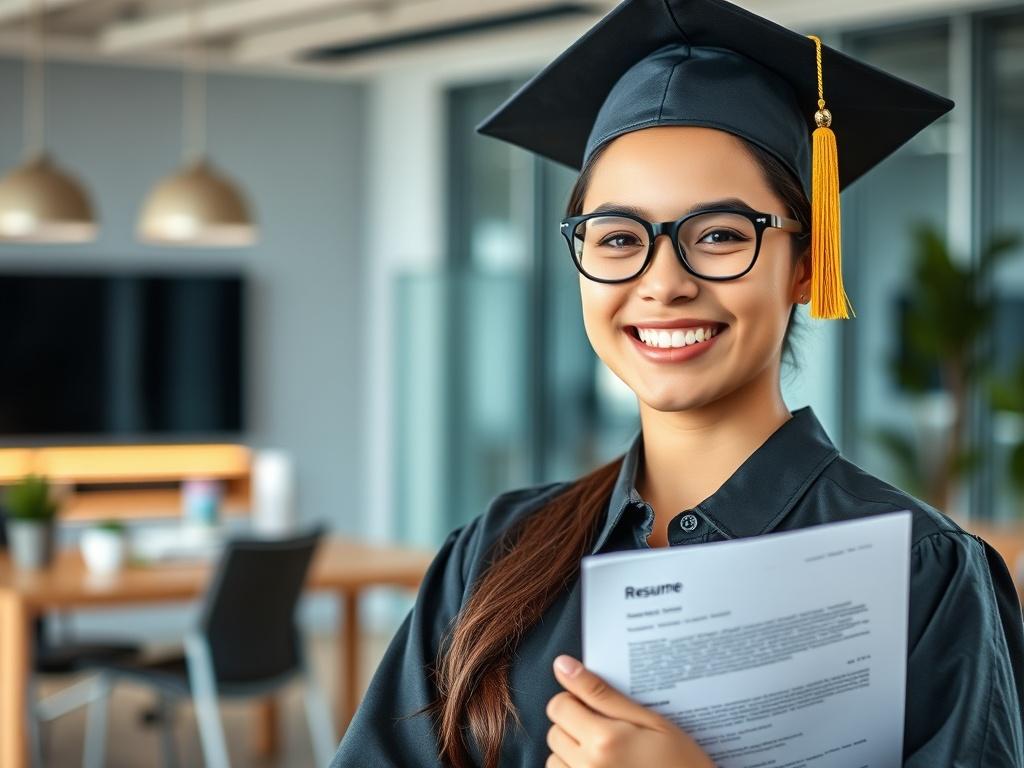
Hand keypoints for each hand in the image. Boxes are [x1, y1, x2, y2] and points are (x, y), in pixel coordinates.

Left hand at [545, 654, 714, 767]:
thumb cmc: (681, 763)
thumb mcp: (650, 722)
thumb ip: (600, 693)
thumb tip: (562, 664)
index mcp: (604, 739)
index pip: (559, 705)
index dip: (576, 700)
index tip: (596, 706)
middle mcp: (587, 767)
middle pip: (555, 731)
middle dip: (575, 726)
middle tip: (607, 732)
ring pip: (554, 760)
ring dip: (571, 754)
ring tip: (605, 756)